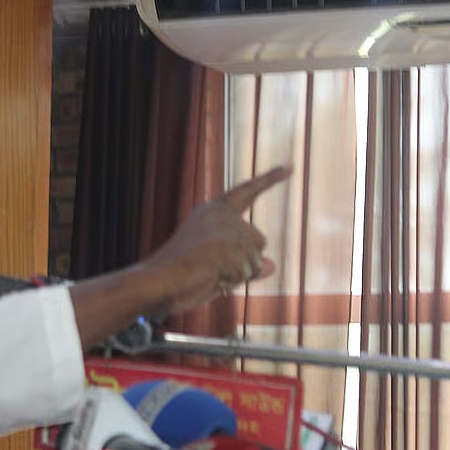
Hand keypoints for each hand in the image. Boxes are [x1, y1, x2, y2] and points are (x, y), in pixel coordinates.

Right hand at [144, 165, 291, 314]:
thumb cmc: (183, 278)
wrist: (158, 283)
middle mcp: (220, 213)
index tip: (291, 167)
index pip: (246, 192)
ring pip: (256, 260)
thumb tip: (272, 265)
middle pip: (259, 241)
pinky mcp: (229, 244)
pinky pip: (248, 272)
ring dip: (238, 274)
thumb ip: (245, 266)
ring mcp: (225, 228)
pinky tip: (210, 276)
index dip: (269, 179)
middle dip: (246, 263)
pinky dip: (232, 281)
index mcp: (212, 212)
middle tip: (210, 269)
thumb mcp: (219, 269)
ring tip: (208, 273)